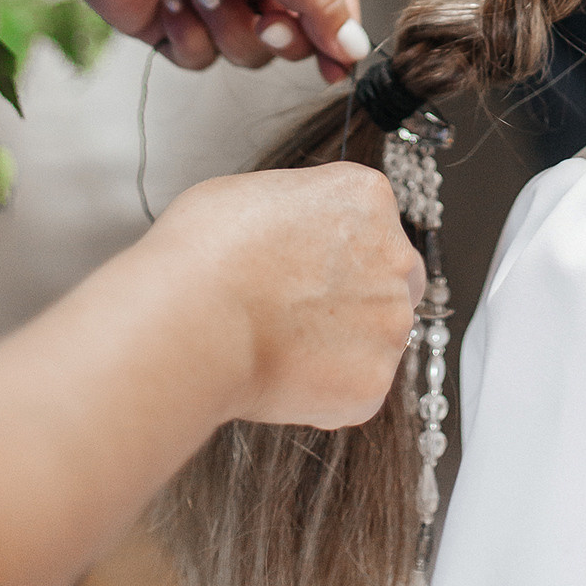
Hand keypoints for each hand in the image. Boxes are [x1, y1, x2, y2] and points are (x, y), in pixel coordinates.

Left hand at [0, 0, 369, 79]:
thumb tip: (355, 47)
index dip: (339, 30)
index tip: (340, 65)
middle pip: (294, 31)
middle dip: (277, 32)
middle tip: (261, 19)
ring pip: (248, 51)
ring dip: (226, 27)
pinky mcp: (175, 25)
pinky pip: (201, 57)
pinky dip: (188, 36)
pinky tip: (169, 3)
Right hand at [156, 162, 424, 428]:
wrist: (189, 318)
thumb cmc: (205, 251)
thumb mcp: (256, 193)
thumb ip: (302, 213)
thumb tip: (298, 235)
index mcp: (368, 196)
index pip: (375, 227)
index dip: (337, 254)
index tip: (306, 270)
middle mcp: (396, 256)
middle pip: (393, 283)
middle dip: (357, 301)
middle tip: (299, 315)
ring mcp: (390, 323)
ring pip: (376, 341)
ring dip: (341, 348)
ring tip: (278, 347)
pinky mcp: (373, 382)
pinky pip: (354, 391)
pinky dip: (324, 393)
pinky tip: (279, 376)